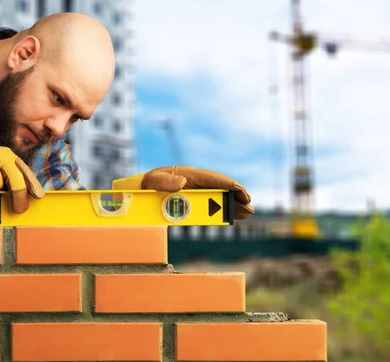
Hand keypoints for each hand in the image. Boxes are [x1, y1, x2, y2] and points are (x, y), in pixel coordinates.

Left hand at [113, 166, 253, 219]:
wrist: (139, 189)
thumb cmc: (146, 184)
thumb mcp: (152, 182)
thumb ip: (165, 182)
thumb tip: (183, 183)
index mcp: (189, 174)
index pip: (214, 179)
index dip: (230, 185)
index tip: (243, 193)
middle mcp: (195, 181)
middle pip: (220, 188)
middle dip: (236, 197)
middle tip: (250, 208)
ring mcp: (195, 189)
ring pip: (218, 196)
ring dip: (233, 204)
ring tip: (246, 213)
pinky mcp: (192, 198)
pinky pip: (210, 203)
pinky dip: (222, 209)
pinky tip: (232, 215)